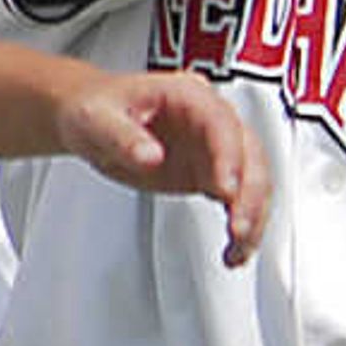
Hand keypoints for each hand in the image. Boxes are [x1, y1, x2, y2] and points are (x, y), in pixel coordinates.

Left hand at [54, 70, 267, 265]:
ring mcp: (215, 148)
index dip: (230, 156)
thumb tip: (151, 158)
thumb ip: (123, 139)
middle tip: (238, 229)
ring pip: (253, 180)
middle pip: (250, 155)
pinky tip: (237, 249)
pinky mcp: (211, 172)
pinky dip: (243, 225)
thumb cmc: (94, 109)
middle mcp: (212, 120)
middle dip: (250, 194)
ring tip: (238, 250)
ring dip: (253, 216)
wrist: (91, 118)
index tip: (226, 189)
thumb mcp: (96, 120)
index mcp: (189, 96)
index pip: (223, 124)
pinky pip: (239, 199)